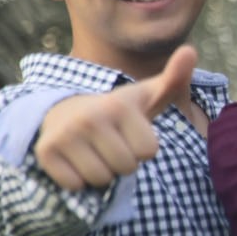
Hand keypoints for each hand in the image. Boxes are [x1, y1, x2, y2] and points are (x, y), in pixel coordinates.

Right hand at [34, 46, 196, 189]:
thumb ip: (174, 78)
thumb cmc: (118, 110)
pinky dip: (79, 180)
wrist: (66, 112)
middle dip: (124, 162)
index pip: (149, 152)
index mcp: (118, 106)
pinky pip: (75, 185)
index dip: (143, 147)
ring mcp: (64, 134)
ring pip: (101, 179)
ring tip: (96, 152)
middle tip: (112, 144)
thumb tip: (191, 50)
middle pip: (126, 167)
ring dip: (103, 173)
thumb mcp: (147, 94)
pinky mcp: (45, 152)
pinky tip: (77, 160)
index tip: (130, 133)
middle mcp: (89, 118)